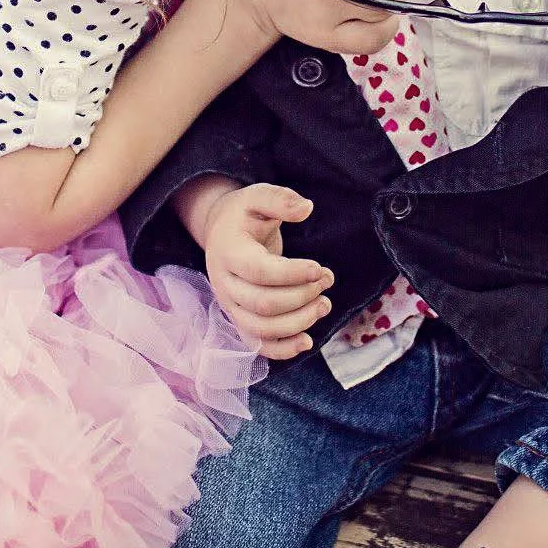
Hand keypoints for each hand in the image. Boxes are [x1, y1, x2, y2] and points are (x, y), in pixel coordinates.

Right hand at [193, 182, 333, 359]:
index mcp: (228, 252)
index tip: (319, 268)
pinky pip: (258, 345)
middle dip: (302, 296)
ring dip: (299, 322)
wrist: (221, 233)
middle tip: (327, 279)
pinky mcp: (239, 320)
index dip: (292, 274)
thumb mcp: (258, 197)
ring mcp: (230, 306)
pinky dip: (283, 349)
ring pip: (262, 328)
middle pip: (264, 304)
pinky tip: (308, 342)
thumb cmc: (244, 214)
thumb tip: (306, 208)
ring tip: (325, 303)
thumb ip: (281, 200)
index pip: (260, 272)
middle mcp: (224, 284)